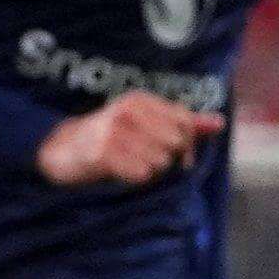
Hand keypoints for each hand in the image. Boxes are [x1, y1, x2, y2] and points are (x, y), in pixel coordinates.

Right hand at [35, 91, 215, 188]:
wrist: (60, 150)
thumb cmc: (109, 138)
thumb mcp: (145, 123)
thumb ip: (183, 123)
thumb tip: (219, 123)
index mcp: (139, 100)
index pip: (185, 122)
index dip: (187, 143)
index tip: (175, 152)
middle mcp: (128, 111)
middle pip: (175, 144)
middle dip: (165, 157)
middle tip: (142, 157)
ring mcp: (114, 131)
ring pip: (160, 162)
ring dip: (148, 169)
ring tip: (128, 162)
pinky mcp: (104, 153)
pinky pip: (141, 174)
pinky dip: (134, 178)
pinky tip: (119, 170)